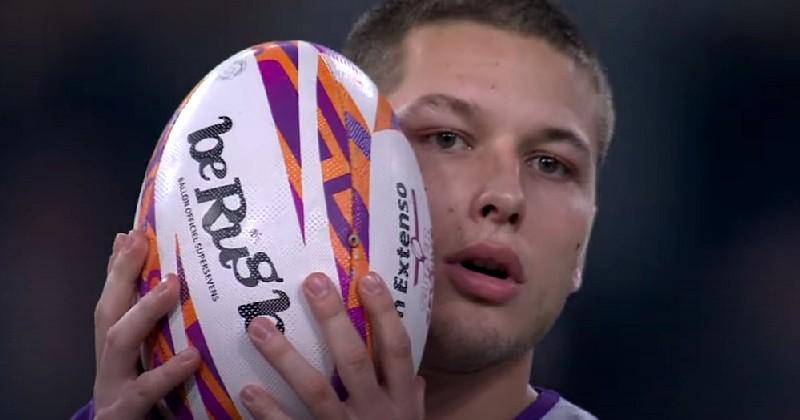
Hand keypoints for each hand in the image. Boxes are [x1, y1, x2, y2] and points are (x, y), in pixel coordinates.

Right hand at [92, 231, 200, 418]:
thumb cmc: (141, 400)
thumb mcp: (146, 361)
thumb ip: (151, 325)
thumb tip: (167, 286)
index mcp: (114, 347)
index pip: (112, 298)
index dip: (118, 265)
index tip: (133, 232)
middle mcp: (109, 362)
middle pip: (109, 311)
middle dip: (122, 274)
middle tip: (142, 243)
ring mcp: (113, 387)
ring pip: (119, 342)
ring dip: (144, 311)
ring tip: (171, 287)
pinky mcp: (124, 413)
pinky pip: (145, 392)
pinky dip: (167, 373)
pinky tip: (191, 358)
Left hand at [240, 272, 425, 419]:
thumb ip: (413, 399)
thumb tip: (417, 375)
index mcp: (400, 401)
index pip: (397, 349)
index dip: (384, 313)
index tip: (368, 277)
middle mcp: (375, 413)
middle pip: (354, 360)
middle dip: (333, 320)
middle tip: (311, 283)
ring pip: (316, 391)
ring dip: (286, 356)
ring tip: (259, 325)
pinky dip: (270, 412)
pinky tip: (249, 389)